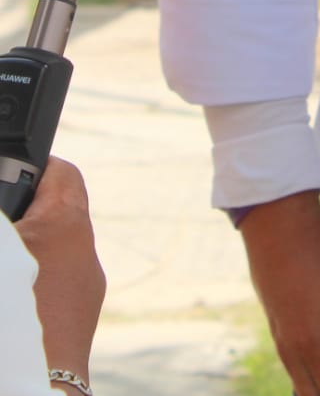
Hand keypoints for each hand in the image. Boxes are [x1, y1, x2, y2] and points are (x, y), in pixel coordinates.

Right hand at [15, 158, 105, 377]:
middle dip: (27, 212)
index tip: (10, 176)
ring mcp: (88, 284)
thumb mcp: (3, 255)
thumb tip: (6, 213)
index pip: (60, 170)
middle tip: (7, 217)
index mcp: (63, 222)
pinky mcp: (84, 315)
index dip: (33, 168)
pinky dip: (39, 282)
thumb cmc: (12, 320)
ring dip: (32, 250)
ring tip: (9, 263)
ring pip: (61, 249)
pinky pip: (62, 282)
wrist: (33, 388)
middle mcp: (84, 248)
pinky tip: (16, 301)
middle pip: (59, 209)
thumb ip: (6, 217)